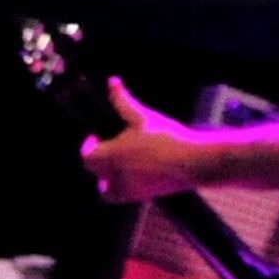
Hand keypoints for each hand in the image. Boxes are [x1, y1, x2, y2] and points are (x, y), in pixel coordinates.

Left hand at [79, 76, 210, 204]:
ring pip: (106, 189)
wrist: (190, 162)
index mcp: (112, 155)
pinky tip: (136, 174)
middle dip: (98, 159)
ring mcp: (128, 189)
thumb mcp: (142, 116)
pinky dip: (122, 188)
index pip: (87, 156)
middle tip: (110, 147)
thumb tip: (112, 82)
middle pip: (95, 171)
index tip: (96, 136)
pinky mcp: (141, 196)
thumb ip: (122, 101)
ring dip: (107, 178)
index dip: (89, 145)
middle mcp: (115, 175)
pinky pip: (122, 196)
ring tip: (121, 164)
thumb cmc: (165, 138)